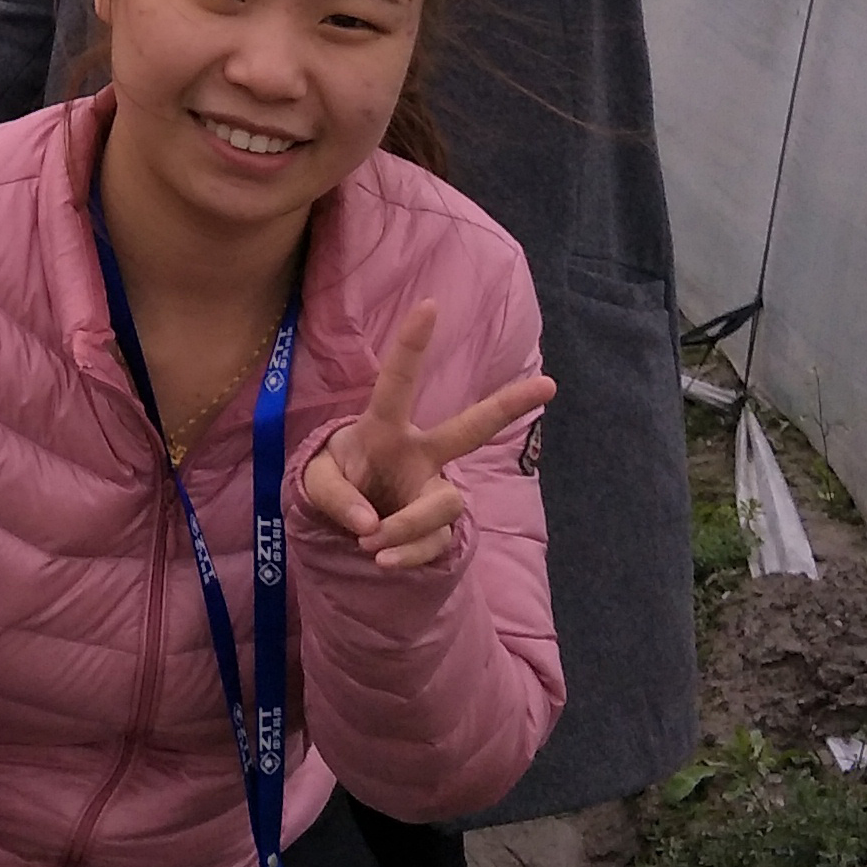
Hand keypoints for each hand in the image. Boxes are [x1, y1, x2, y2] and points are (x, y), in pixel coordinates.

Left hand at [296, 300, 556, 571]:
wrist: (346, 520)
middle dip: (509, 405)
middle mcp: (420, 453)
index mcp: (385, 429)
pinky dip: (406, 554)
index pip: (397, 384)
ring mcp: (434, 489)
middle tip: (550, 383)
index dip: (412, 346)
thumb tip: (370, 525)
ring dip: (409, 526)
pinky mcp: (439, 527)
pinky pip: (434, 543)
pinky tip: (382, 561)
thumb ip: (334, 497)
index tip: (430, 305)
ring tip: (369, 543)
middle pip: (471, 429)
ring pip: (445, 504)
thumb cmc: (335, 480)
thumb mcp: (316, 482)